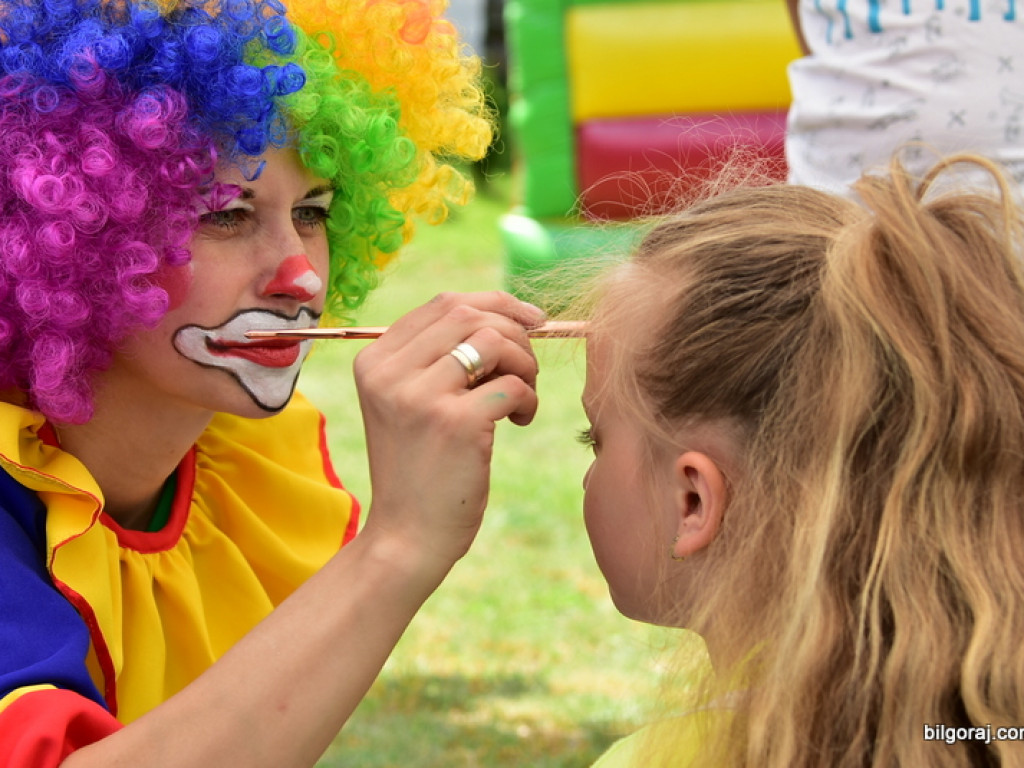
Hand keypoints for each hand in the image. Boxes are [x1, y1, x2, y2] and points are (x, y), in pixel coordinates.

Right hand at [353, 291, 544, 573]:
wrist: (407, 537)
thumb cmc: (421, 469)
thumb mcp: (410, 404)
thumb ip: (439, 359)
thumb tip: (507, 315)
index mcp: (375, 360)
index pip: (444, 302)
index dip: (497, 303)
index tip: (531, 320)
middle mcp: (389, 371)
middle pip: (470, 314)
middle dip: (515, 332)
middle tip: (528, 367)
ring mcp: (419, 396)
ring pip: (495, 342)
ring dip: (525, 365)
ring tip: (522, 399)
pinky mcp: (454, 423)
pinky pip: (512, 385)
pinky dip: (528, 398)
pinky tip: (520, 422)